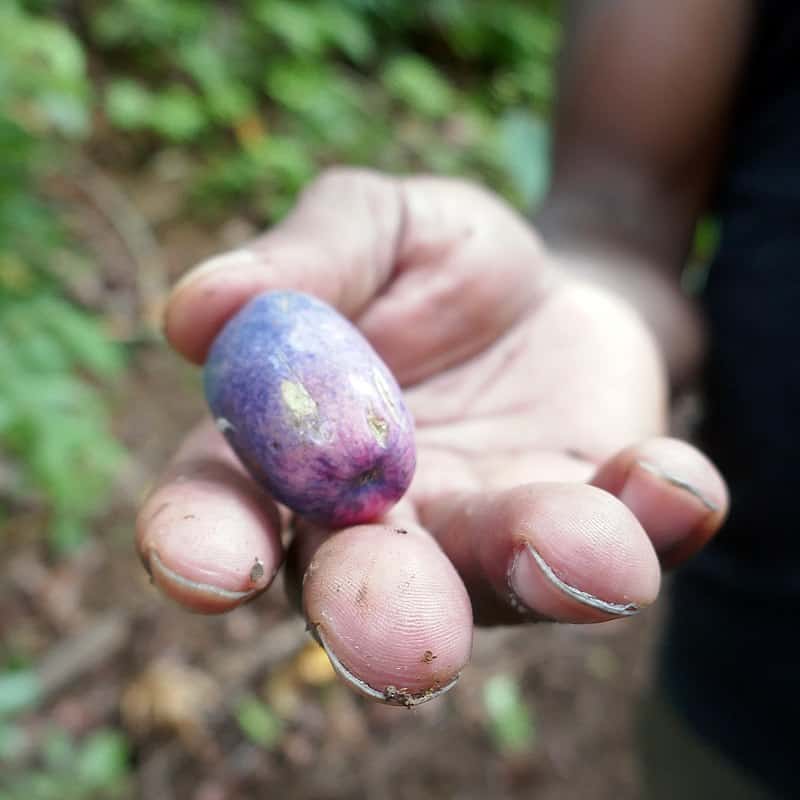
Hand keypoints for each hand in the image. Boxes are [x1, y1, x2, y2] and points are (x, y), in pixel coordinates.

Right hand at [136, 169, 726, 704]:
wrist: (555, 281)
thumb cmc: (438, 262)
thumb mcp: (373, 223)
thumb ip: (300, 262)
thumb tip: (199, 309)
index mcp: (289, 456)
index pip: (220, 514)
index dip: (204, 544)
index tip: (213, 569)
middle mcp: (379, 524)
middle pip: (359, 591)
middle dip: (380, 618)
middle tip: (406, 641)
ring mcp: (488, 534)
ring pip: (501, 580)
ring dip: (539, 571)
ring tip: (588, 553)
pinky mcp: (592, 522)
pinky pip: (628, 536)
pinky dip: (653, 514)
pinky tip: (673, 477)